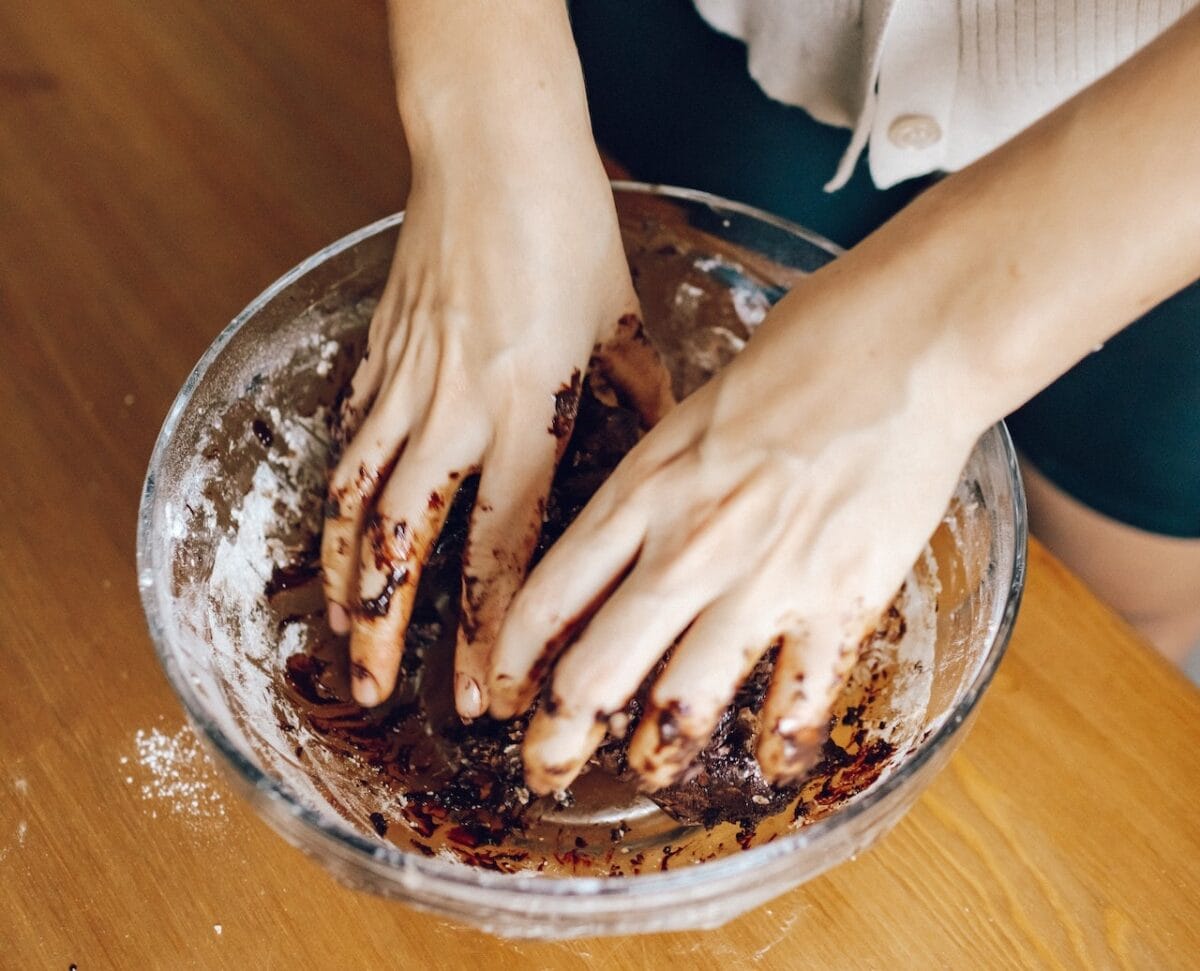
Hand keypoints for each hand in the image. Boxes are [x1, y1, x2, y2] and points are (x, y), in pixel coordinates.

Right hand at [321, 144, 671, 715]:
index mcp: (528, 413)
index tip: (484, 693)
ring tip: (340, 637)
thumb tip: (662, 458)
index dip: (489, 633)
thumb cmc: (567, 230)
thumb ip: (639, 403)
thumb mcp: (623, 323)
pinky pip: (346, 442)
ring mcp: (404, 385)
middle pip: (406, 545)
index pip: (502, 550)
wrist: (491, 151)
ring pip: (355, 502)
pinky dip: (336, 500)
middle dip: (387, 630)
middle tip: (377, 694)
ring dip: (344, 578)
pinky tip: (335, 537)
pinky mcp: (375, 356)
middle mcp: (456, 413)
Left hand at [487, 278, 980, 793]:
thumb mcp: (692, 411)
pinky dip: (779, 747)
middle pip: (594, 671)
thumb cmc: (801, 355)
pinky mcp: (838, 602)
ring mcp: (760, 582)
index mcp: (641, 492)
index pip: (547, 597)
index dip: (512, 662)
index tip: (500, 694)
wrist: (903, 343)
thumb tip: (625, 531)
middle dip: (557, 740)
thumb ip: (654, 481)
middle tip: (546, 769)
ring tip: (648, 770)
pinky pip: (797, 706)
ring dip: (656, 753)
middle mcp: (686, 548)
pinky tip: (770, 763)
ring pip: (681, 704)